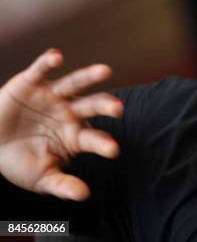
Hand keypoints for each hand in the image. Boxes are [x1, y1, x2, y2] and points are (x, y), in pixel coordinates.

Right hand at [0, 48, 122, 200]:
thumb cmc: (21, 160)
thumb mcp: (41, 177)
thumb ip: (62, 185)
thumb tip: (84, 195)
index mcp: (75, 134)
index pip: (94, 138)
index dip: (103, 144)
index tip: (113, 150)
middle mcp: (69, 111)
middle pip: (92, 106)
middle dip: (106, 106)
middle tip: (119, 109)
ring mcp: (53, 96)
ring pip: (75, 84)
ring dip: (89, 76)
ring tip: (105, 71)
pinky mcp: (31, 83)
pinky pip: (41, 70)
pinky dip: (48, 63)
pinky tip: (57, 57)